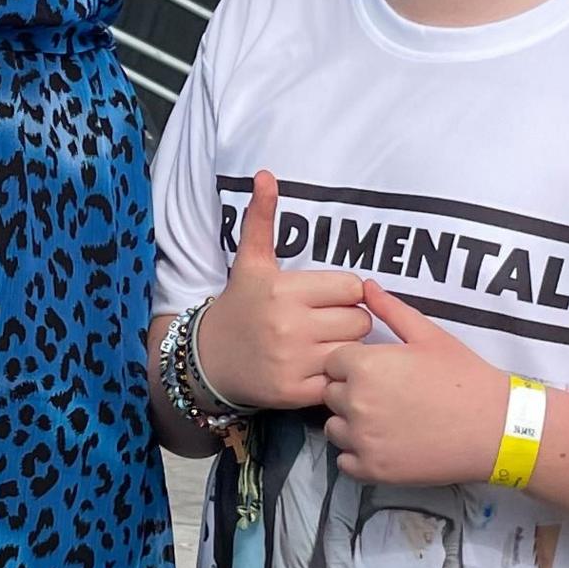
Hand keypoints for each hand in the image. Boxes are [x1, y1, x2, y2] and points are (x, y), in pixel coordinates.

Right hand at [197, 171, 371, 409]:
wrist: (208, 361)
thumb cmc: (239, 306)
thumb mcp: (250, 262)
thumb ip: (261, 219)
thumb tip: (266, 174)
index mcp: (284, 290)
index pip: (352, 287)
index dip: (345, 293)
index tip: (329, 299)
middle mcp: (289, 326)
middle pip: (359, 320)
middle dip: (350, 320)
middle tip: (329, 323)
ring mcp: (294, 362)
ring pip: (355, 350)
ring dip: (347, 348)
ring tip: (327, 345)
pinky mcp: (296, 393)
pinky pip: (340, 381)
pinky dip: (336, 377)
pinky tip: (319, 369)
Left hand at [322, 282, 508, 487]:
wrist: (494, 428)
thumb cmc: (465, 377)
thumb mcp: (429, 335)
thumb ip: (391, 310)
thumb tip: (367, 287)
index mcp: (364, 366)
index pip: (333, 362)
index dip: (354, 364)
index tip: (380, 371)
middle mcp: (355, 403)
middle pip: (331, 394)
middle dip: (351, 392)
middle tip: (388, 395)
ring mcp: (362, 440)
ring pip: (334, 428)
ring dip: (351, 424)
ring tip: (388, 420)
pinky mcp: (372, 470)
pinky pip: (345, 462)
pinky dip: (359, 454)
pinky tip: (387, 444)